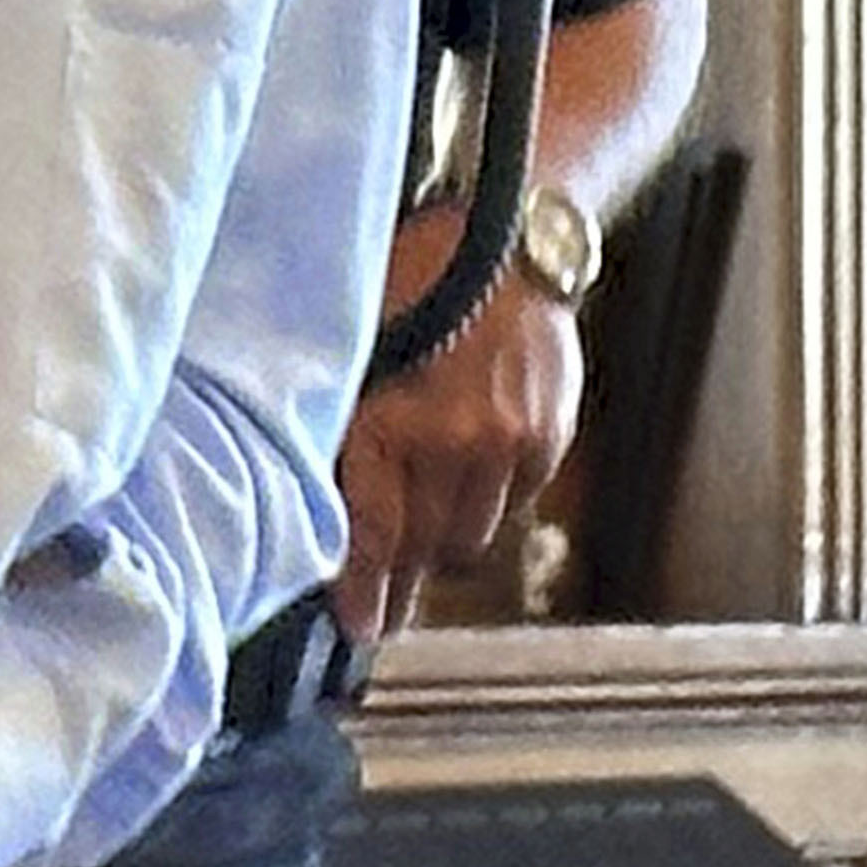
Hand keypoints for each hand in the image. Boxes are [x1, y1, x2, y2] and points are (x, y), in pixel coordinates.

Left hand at [330, 211, 586, 645]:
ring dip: (441, 544)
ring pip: (471, 537)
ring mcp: (511, 444)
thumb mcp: (356, 345)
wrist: (510, 238)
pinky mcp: (549, 438)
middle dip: (399, 584)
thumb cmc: (413, 280)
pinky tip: (465, 480)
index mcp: (395, 418)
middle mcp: (457, 440)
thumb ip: (343, 427)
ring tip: (419, 541)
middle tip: (379, 616)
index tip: (355, 628)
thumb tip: (317, 507)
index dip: (361, 589)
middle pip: (424, 548)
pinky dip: (486, 504)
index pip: (374, 531)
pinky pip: (512, 505)